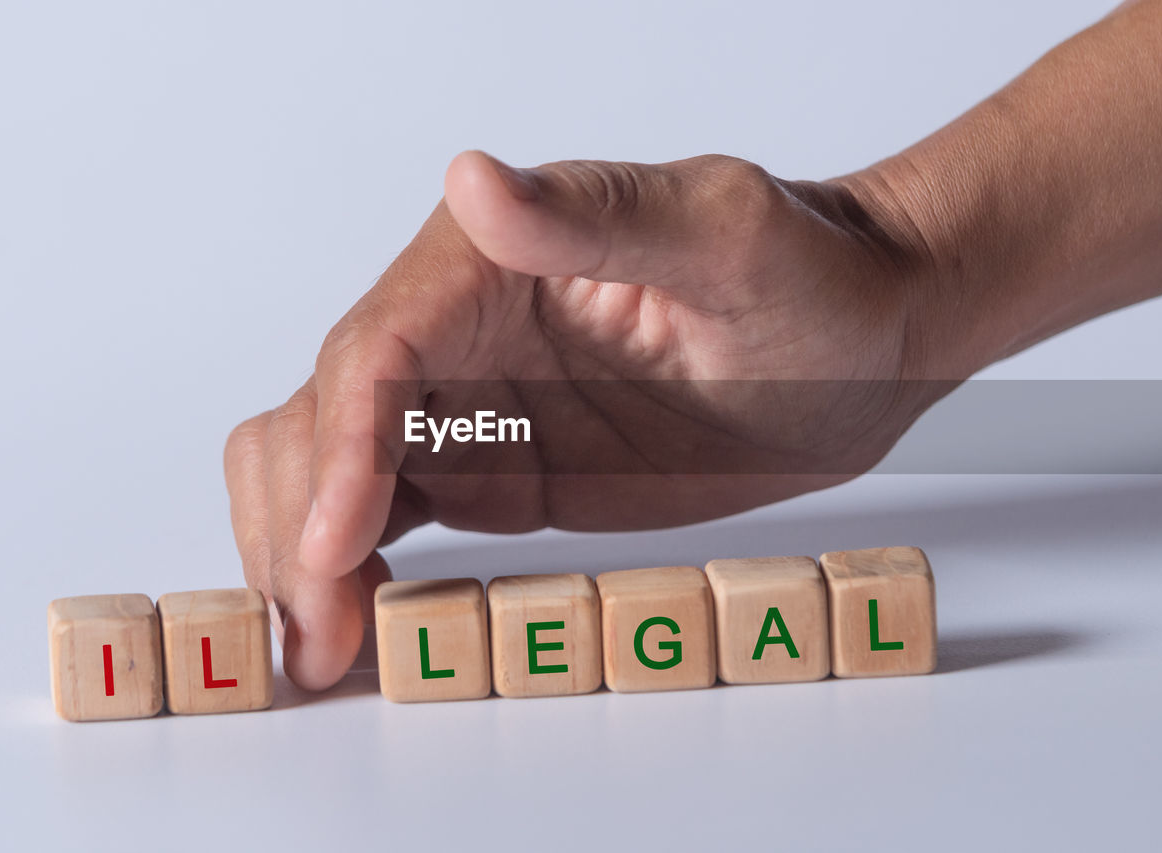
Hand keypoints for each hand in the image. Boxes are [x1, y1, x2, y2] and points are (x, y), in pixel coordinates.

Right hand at [223, 150, 942, 689]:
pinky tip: (359, 628)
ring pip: (330, 471)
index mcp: (488, 260)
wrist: (862, 348)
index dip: (339, 450)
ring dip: (305, 555)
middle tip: (319, 634)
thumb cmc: (813, 280)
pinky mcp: (492, 471)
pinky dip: (352, 570)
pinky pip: (387, 517)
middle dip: (299, 521)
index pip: (378, 353)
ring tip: (320, 652)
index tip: (335, 543)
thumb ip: (600, 216)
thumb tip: (474, 183)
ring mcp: (468, 406)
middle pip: (323, 419)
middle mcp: (456, 329)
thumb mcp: (727, 234)